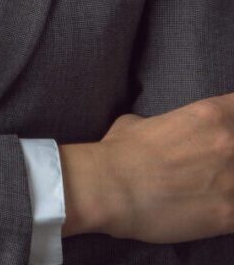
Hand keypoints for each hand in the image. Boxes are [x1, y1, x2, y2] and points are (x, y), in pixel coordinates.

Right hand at [62, 93, 233, 241]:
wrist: (110, 189)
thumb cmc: (120, 151)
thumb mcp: (141, 122)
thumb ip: (167, 126)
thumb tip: (167, 134)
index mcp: (209, 115)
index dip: (233, 116)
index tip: (227, 126)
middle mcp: (229, 145)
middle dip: (232, 152)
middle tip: (215, 160)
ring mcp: (233, 183)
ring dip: (232, 181)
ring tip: (216, 184)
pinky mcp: (230, 217)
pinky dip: (231, 209)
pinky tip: (219, 208)